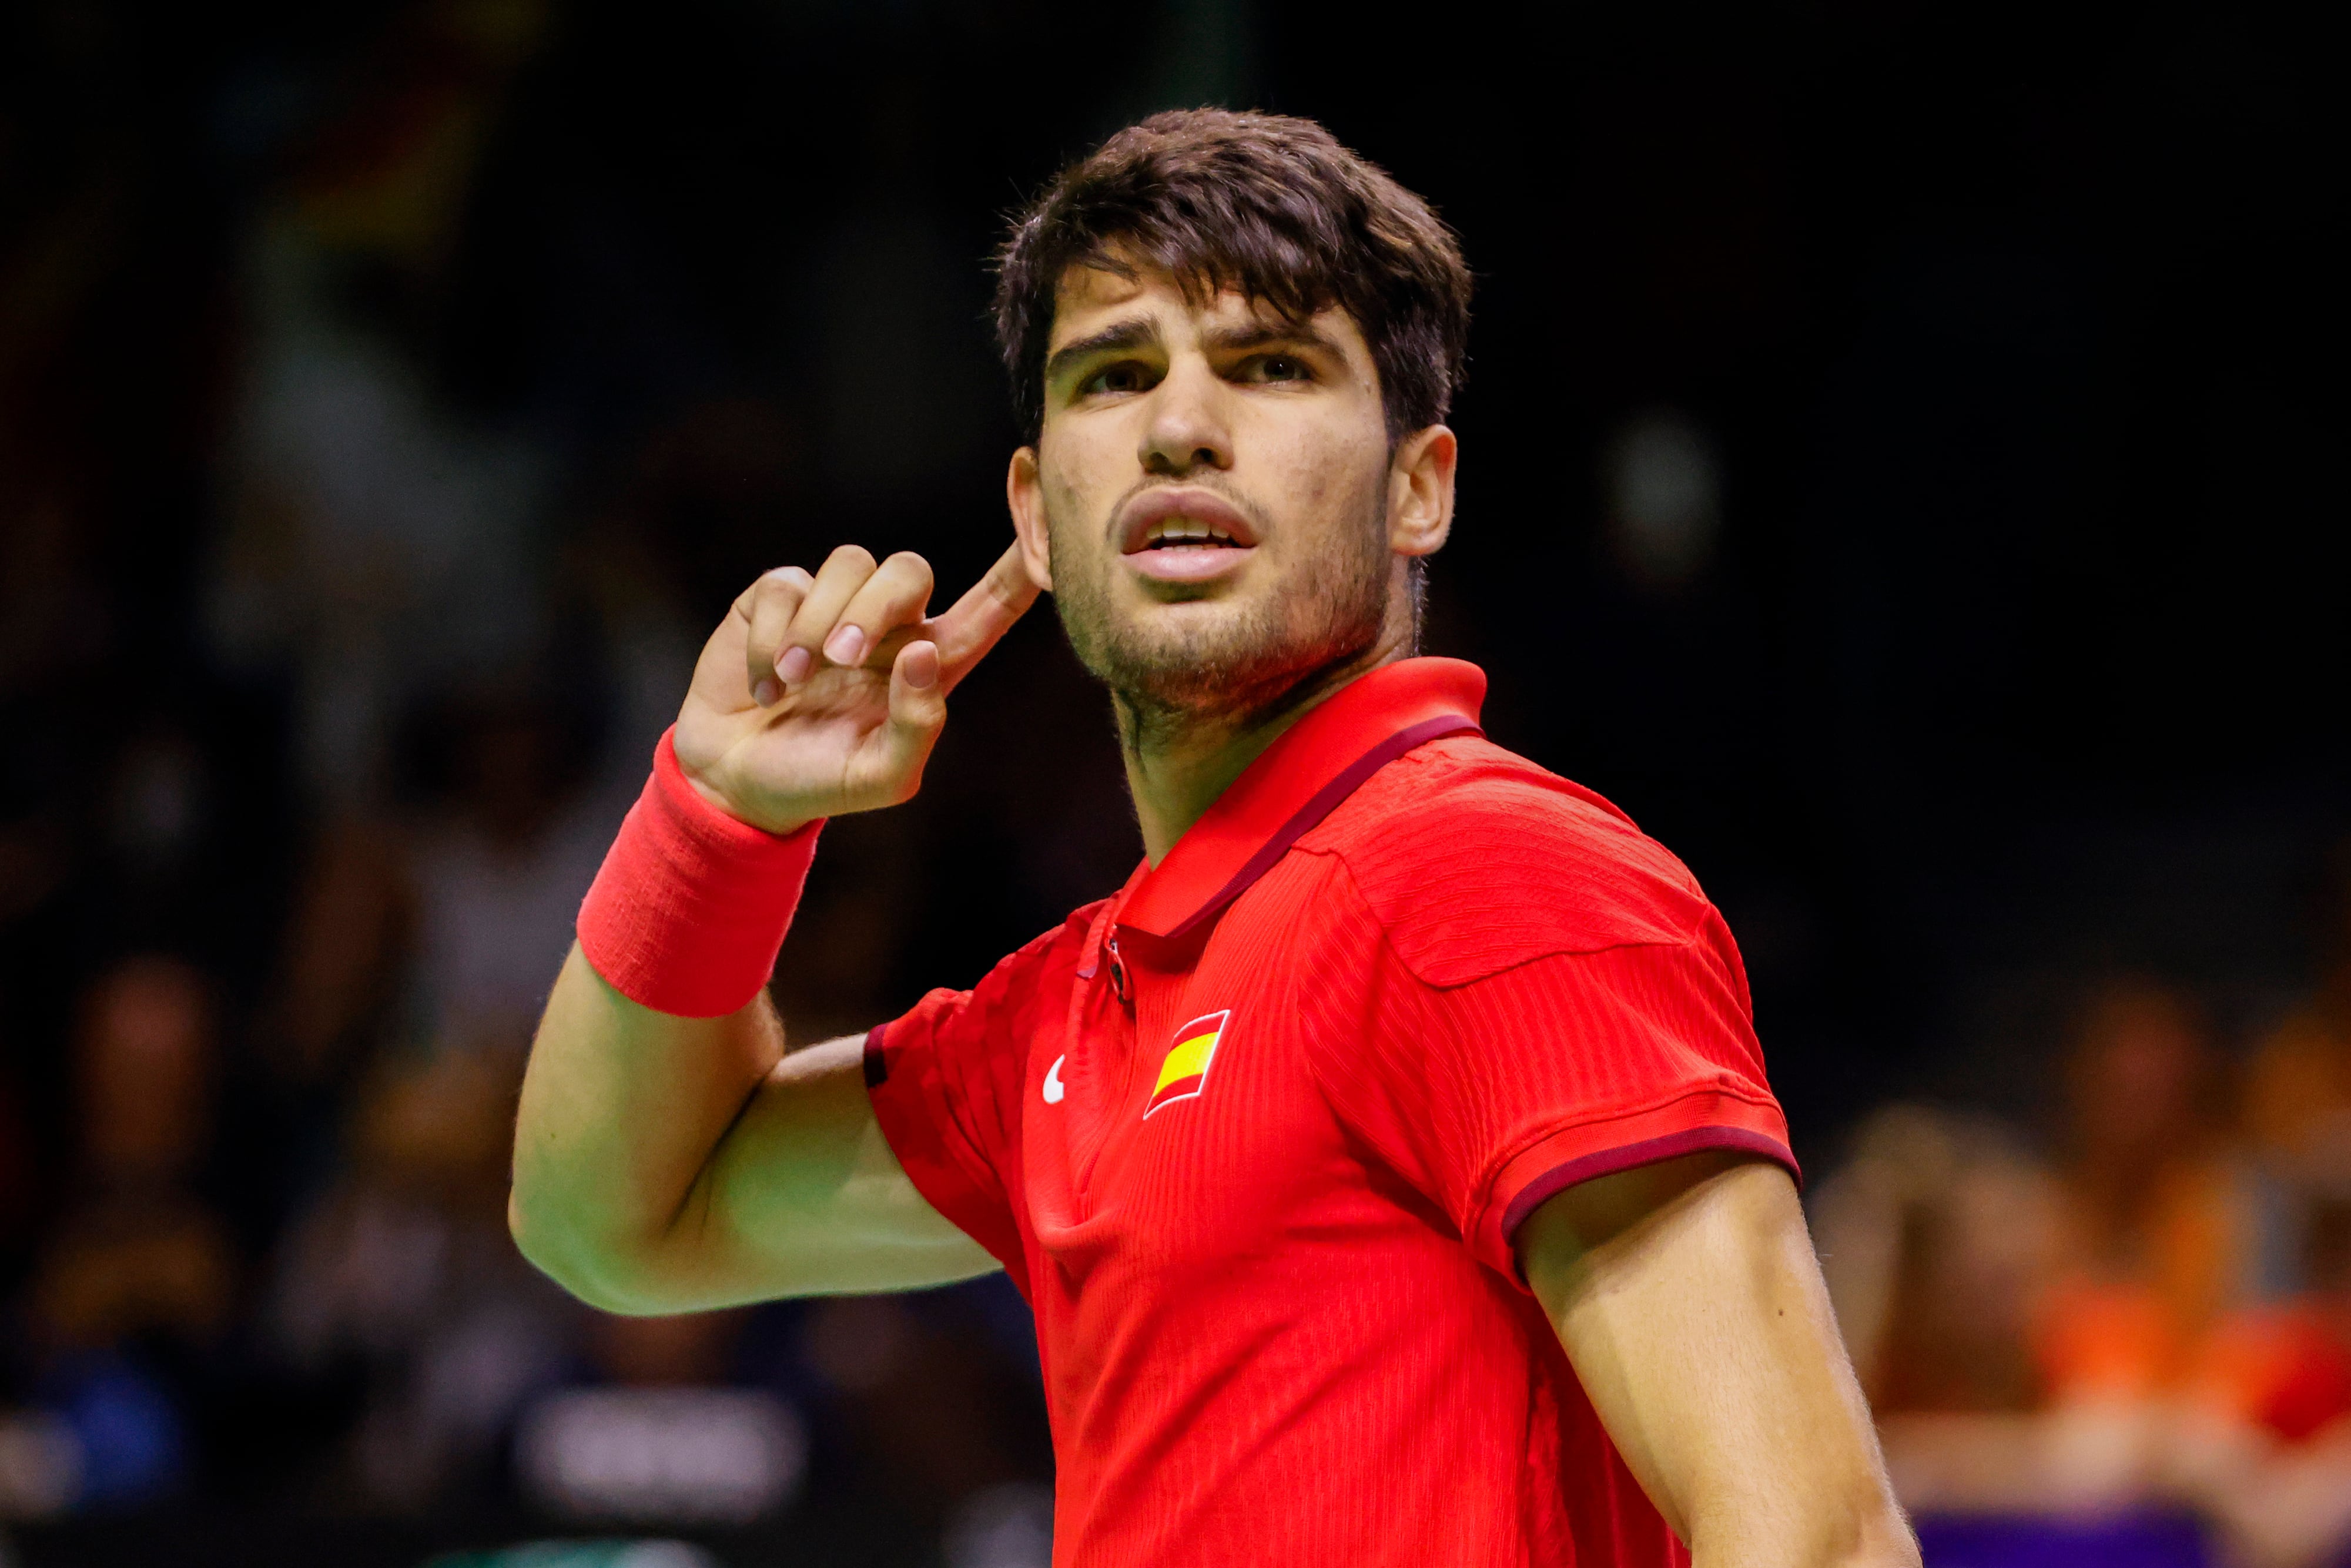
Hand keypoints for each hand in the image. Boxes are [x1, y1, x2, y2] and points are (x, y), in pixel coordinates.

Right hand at [672, 542, 1038, 832]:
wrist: (734, 782)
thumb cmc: (818, 780)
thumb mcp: (879, 778)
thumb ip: (917, 729)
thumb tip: (925, 653)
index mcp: (930, 662)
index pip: (992, 602)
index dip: (1024, 554)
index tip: (1047, 497)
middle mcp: (890, 625)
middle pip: (910, 569)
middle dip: (875, 607)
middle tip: (841, 661)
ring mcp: (832, 604)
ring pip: (849, 563)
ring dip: (819, 622)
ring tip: (794, 679)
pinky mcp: (777, 598)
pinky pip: (784, 585)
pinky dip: (769, 638)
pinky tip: (764, 684)